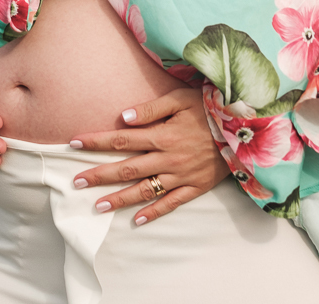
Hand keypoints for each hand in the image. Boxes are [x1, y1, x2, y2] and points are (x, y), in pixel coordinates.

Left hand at [69, 86, 229, 224]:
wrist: (243, 127)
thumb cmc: (209, 107)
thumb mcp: (181, 98)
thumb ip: (152, 107)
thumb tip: (124, 117)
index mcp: (163, 135)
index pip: (123, 139)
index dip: (97, 141)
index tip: (75, 143)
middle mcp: (168, 158)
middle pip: (127, 168)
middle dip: (100, 174)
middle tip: (76, 182)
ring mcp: (181, 176)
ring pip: (145, 190)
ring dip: (119, 199)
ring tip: (98, 205)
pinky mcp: (195, 187)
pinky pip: (171, 203)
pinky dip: (153, 213)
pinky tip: (137, 220)